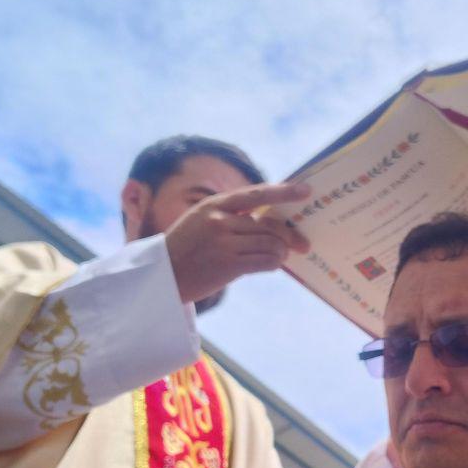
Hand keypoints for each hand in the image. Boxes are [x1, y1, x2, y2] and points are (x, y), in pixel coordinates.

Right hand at [165, 183, 310, 303]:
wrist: (162, 276)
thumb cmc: (188, 248)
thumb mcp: (202, 220)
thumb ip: (233, 217)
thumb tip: (274, 226)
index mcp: (215, 204)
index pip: (257, 194)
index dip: (284, 192)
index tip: (305, 191)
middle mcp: (219, 220)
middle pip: (269, 225)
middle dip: (289, 236)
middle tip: (302, 244)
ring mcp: (223, 243)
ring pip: (271, 244)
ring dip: (280, 252)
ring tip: (278, 257)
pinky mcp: (228, 265)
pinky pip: (265, 261)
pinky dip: (274, 263)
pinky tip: (271, 264)